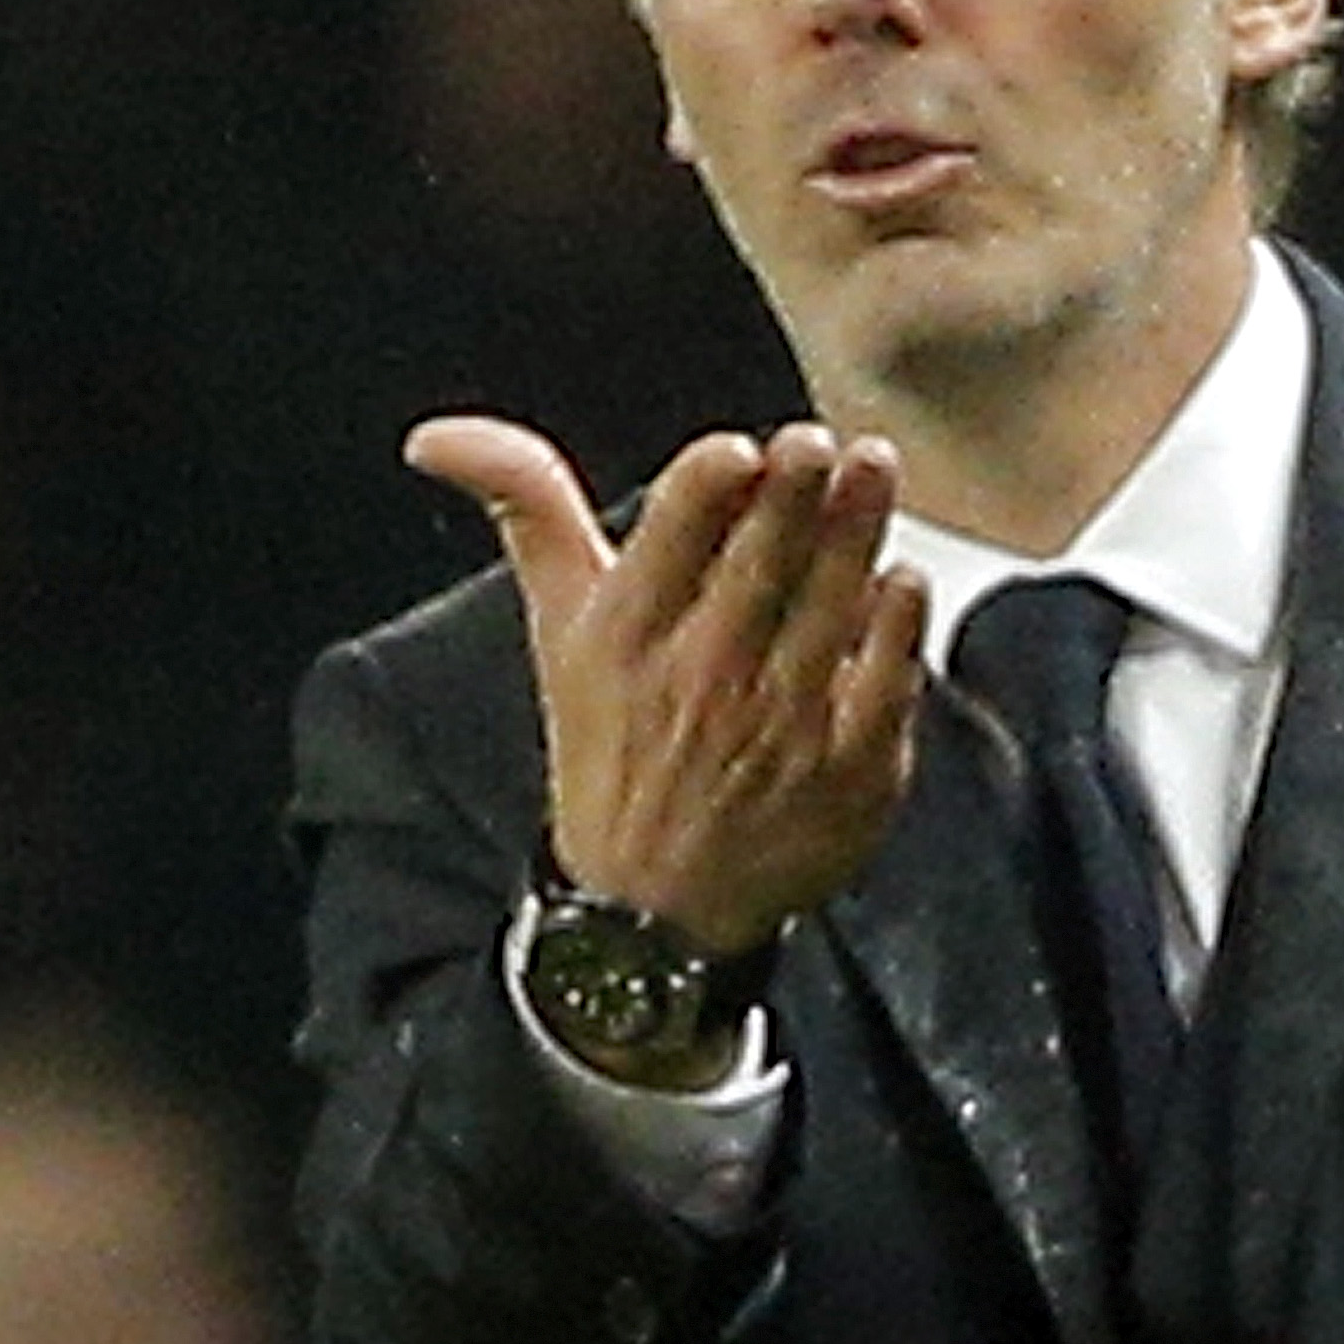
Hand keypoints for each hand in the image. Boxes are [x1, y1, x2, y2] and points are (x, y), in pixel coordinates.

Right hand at [407, 414, 928, 951]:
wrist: (653, 906)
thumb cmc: (611, 745)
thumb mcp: (558, 628)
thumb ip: (526, 514)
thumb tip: (442, 438)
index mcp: (624, 635)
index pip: (671, 537)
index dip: (711, 483)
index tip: (738, 450)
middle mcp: (702, 676)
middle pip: (764, 557)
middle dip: (798, 485)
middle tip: (820, 441)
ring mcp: (782, 723)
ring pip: (832, 600)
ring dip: (857, 525)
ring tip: (873, 467)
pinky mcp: (851, 766)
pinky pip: (886, 676)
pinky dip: (898, 620)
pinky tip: (901, 578)